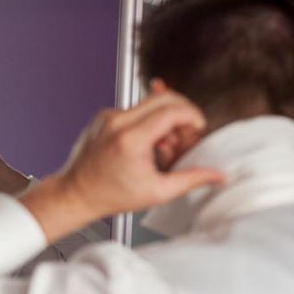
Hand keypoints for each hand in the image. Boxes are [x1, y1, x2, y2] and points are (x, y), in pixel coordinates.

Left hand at [20, 92, 224, 242]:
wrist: (75, 194)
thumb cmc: (110, 195)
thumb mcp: (156, 192)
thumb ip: (190, 180)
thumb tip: (217, 175)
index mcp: (131, 138)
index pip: (173, 109)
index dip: (192, 117)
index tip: (197, 129)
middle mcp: (117, 121)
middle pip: (164, 97)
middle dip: (182, 113)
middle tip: (184, 137)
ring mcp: (108, 116)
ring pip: (150, 104)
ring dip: (164, 121)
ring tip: (161, 150)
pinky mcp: (103, 116)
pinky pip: (134, 111)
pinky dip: (147, 124)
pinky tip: (144, 147)